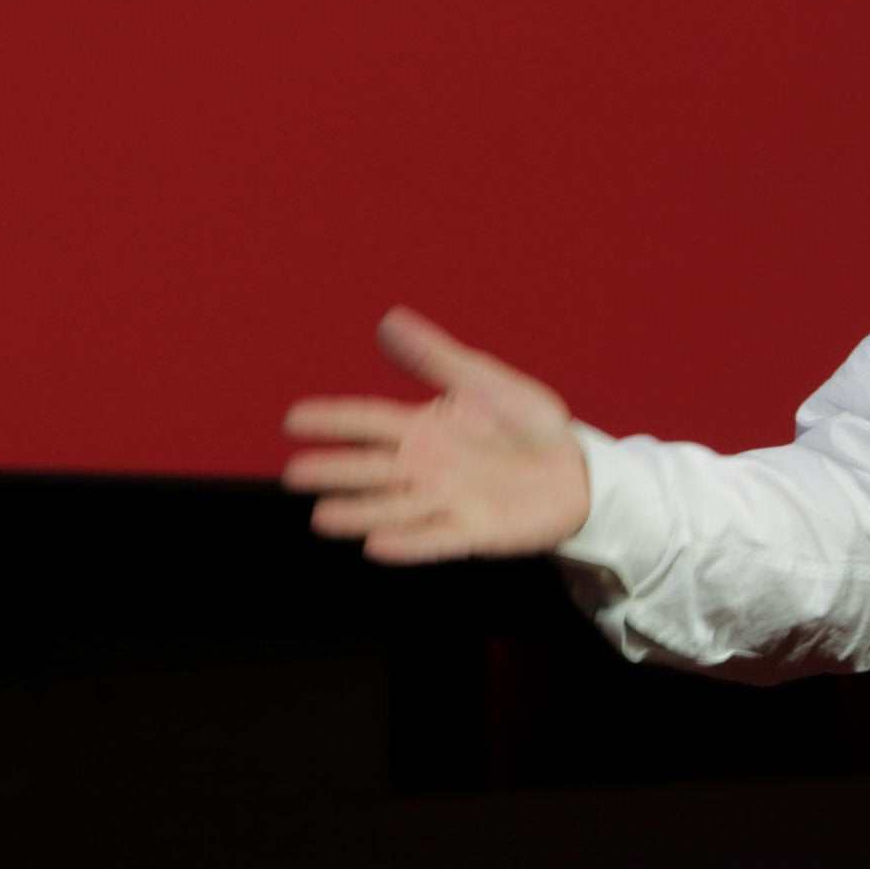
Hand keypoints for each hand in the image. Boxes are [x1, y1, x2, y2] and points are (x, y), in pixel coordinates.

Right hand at [281, 307, 591, 563]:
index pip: (368, 421)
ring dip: (360, 513)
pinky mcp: (473, 532)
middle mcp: (425, 466)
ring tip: (323, 517)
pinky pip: (435, 540)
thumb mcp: (485, 382)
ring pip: (394, 508)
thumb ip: (436, 358)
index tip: (292, 420)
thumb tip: (389, 322)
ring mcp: (446, 501)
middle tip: (295, 474)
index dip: (333, 420)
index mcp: (423, 427)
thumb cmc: (528, 423)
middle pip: (372, 468)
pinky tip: (377, 546)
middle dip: (335, 471)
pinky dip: (407, 544)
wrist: (577, 468)